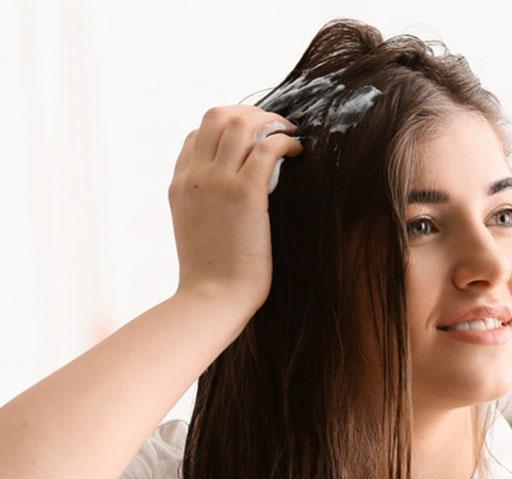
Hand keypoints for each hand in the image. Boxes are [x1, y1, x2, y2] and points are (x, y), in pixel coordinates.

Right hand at [168, 104, 303, 310]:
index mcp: (180, 186)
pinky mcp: (245, 194)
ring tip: (289, 134)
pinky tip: (297, 151)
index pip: (197, 135)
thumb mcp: (195, 233)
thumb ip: (204, 208)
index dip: (226, 127)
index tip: (252, 137)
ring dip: (270, 121)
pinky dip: (285, 141)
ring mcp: (217, 182)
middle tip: (275, 126)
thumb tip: (229, 202)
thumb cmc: (211, 278)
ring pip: (242, 124)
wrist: (212, 299)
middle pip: (217, 116)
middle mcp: (195, 177)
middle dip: (250, 112)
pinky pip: (267, 148)